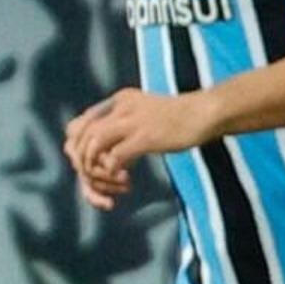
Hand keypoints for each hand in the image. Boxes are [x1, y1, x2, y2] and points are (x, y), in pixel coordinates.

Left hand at [64, 88, 214, 205]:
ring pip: (92, 146)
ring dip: (96, 170)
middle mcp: (119, 108)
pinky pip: (114, 157)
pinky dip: (113, 173)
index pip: (76, 127)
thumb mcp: (143, 115)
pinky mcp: (146, 136)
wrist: (208, 112)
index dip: (76, 151)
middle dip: (83, 165)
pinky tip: (127, 181)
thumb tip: (104, 158)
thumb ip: (122, 129)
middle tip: (97, 182)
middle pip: (79, 138)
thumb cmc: (179, 120)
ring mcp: (132, 122)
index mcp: (116, 102)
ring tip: (114, 182)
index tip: (88, 168)